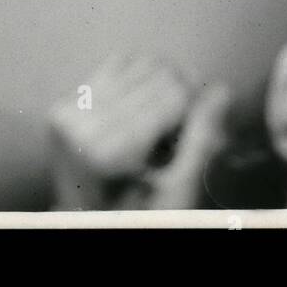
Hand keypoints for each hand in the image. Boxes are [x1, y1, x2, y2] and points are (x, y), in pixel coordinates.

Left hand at [49, 56, 231, 209]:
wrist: (88, 225)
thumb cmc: (136, 217)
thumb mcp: (175, 192)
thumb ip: (199, 142)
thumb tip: (222, 91)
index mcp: (106, 152)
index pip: (173, 94)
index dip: (200, 104)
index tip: (207, 125)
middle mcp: (81, 125)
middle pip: (158, 73)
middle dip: (181, 95)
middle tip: (182, 129)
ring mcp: (68, 112)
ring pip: (140, 62)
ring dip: (161, 84)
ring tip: (161, 121)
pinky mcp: (65, 103)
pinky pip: (116, 63)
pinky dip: (138, 79)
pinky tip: (141, 108)